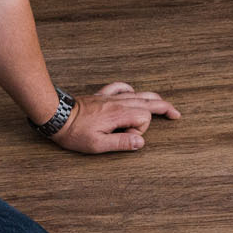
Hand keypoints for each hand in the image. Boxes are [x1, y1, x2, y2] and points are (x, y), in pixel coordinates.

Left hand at [53, 82, 179, 153]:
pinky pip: (120, 87)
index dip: (140, 131)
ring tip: (163, 104)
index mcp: (118, 114)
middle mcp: (118, 103)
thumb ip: (121, 144)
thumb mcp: (98, 145)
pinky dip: (130, 89)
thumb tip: (140, 143)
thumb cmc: (75, 133)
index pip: (143, 118)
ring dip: (153, 98)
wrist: (57, 116)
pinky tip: (133, 92)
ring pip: (138, 93)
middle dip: (164, 108)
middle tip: (176, 114)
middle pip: (148, 101)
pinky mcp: (102, 96)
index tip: (126, 138)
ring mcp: (110, 97)